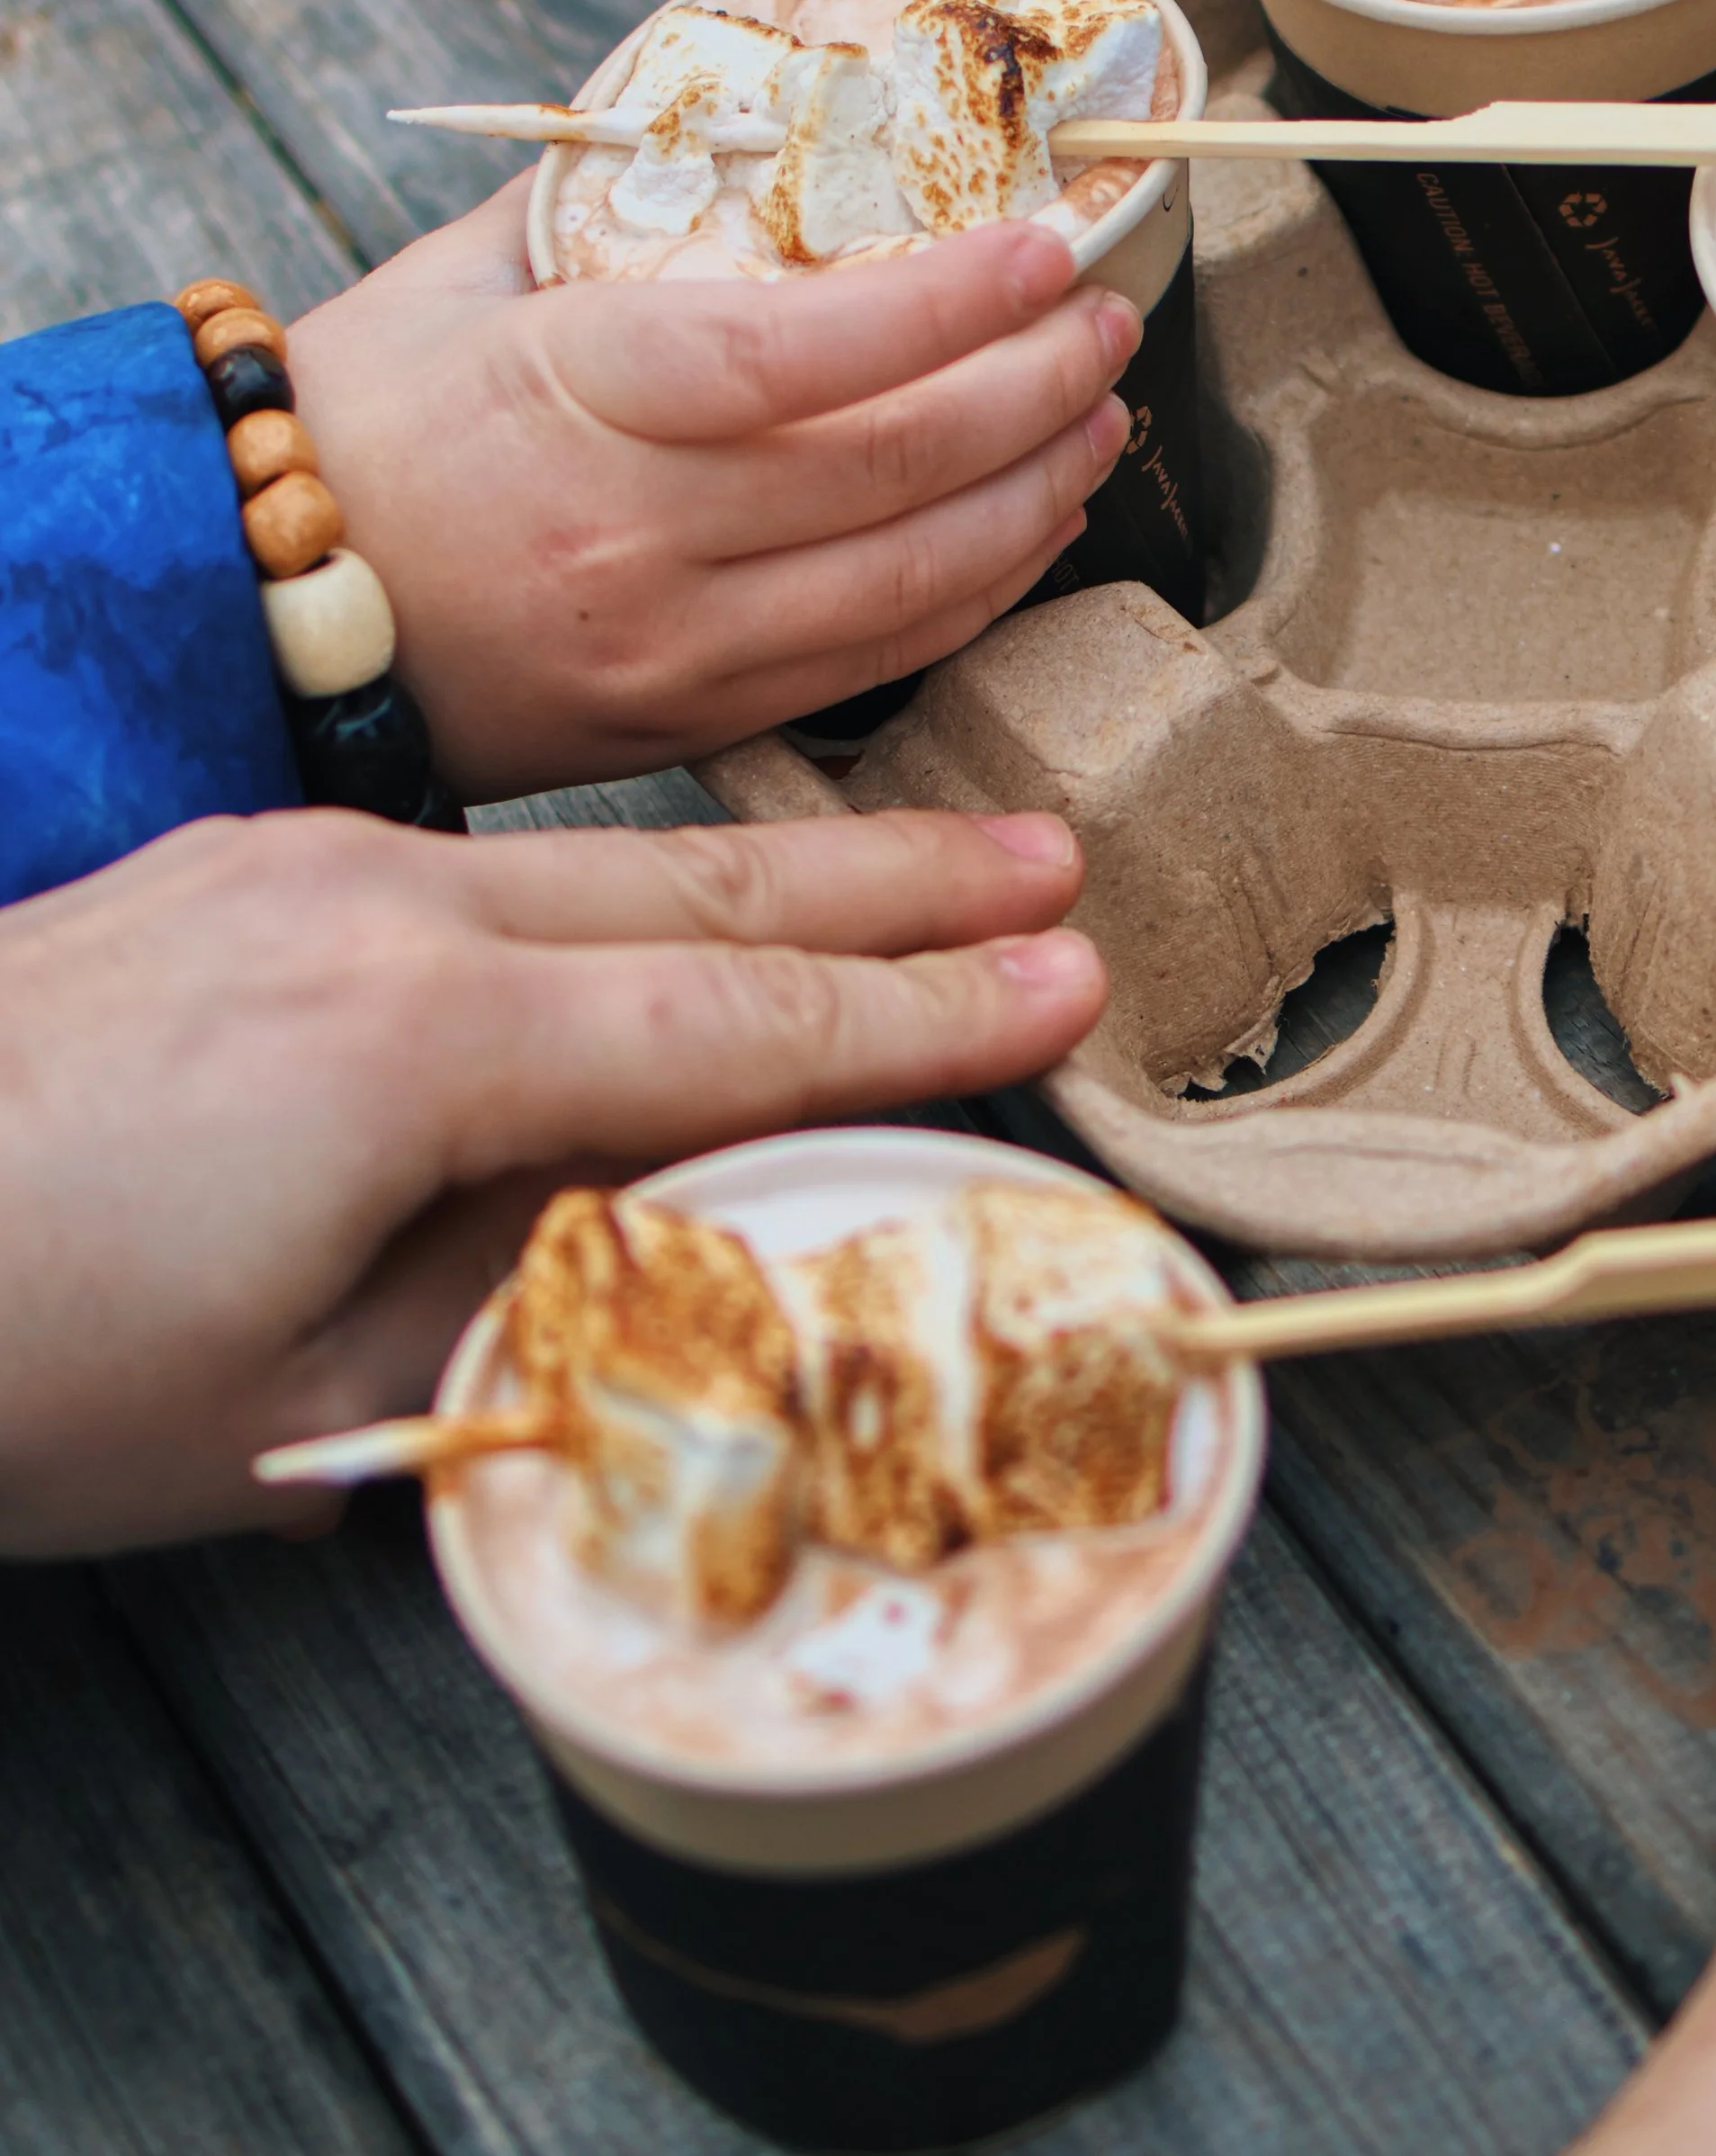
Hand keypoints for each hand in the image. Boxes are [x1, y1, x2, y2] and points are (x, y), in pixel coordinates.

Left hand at [0, 801, 1104, 1552]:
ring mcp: (302, 863)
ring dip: (779, 866)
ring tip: (921, 863)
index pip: (731, 1026)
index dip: (918, 1018)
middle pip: (702, 891)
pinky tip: (675, 910)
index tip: (1062, 987)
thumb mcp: (291, 1404)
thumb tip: (655, 1224)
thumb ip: (513, 1290)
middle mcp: (376, 909)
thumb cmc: (10, 1348)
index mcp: (409, 1043)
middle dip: (897, 884)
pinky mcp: (244, 863)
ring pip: (606, 859)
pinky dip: (631, 885)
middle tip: (1054, 861)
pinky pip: (493, 863)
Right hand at [287, 181, 1137, 800]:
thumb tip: (750, 127)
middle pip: (896, 469)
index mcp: (576, 396)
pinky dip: (977, 593)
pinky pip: (874, 666)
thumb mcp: (461, 278)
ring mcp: (666, 647)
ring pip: (913, 582)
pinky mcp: (685, 722)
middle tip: (1105, 323)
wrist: (239, 615)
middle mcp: (633, 536)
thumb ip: (612, 201)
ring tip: (1097, 417)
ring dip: (1037, 495)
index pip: (807, 350)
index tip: (1047, 249)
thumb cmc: (353, 421)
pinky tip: (1028, 528)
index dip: (952, 302)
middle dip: (1037, 390)